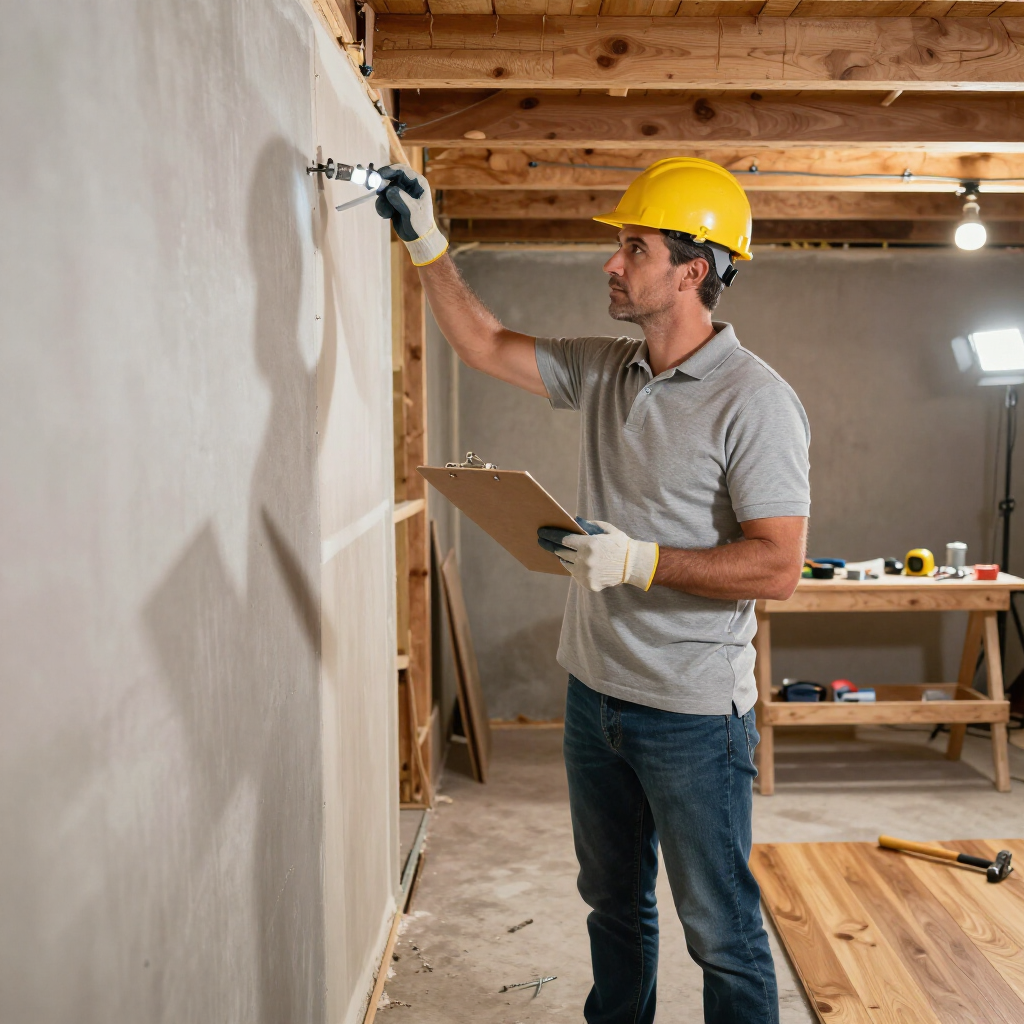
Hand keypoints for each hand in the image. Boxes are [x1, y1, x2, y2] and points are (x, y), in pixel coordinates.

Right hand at [374, 164, 447, 266]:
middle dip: (381, 184)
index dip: (389, 170)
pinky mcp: (393, 201)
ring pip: (384, 189)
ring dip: (382, 201)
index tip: (379, 175)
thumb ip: (400, 199)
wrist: (418, 238)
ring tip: (388, 213)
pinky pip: (382, 199)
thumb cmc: (420, 223)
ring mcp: (400, 193)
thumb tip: (388, 190)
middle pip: (390, 177)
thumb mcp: (412, 211)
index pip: (402, 170)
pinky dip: (382, 207)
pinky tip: (388, 216)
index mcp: (418, 183)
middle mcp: (408, 185)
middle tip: (373, 189)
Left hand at [538, 518, 658, 591]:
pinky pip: (574, 574)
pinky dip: (573, 568)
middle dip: (550, 546)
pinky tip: (574, 562)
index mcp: (589, 544)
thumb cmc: (619, 544)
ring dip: (562, 557)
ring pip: (565, 564)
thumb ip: (588, 525)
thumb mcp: (606, 529)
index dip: (550, 535)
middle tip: (542, 541)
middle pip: (560, 552)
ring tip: (559, 551)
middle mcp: (585, 560)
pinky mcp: (588, 584)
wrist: (634, 565)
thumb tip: (572, 521)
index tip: (541, 532)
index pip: (563, 539)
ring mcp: (586, 574)